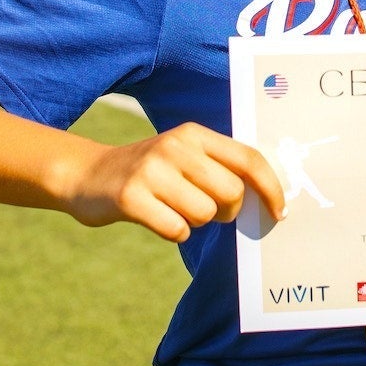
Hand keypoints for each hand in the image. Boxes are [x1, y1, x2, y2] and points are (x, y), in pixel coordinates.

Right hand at [62, 123, 284, 241]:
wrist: (86, 174)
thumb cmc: (149, 171)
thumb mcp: (183, 154)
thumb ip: (220, 167)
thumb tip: (267, 197)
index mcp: (194, 134)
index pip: (249, 159)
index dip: (271, 188)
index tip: (279, 212)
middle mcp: (175, 146)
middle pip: (231, 193)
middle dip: (226, 211)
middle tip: (206, 209)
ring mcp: (151, 170)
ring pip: (205, 215)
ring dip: (194, 221)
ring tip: (172, 207)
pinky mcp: (131, 197)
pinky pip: (177, 230)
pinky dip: (172, 232)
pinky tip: (155, 217)